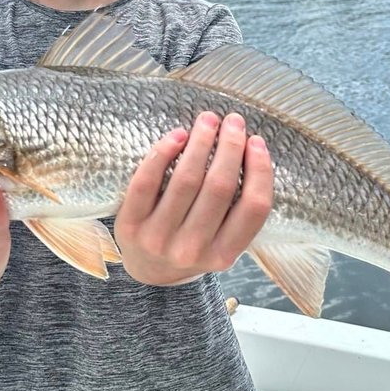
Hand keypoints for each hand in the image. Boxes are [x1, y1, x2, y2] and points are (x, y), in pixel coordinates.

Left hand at [114, 111, 273, 285]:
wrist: (149, 269)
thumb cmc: (194, 244)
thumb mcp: (222, 241)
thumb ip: (237, 209)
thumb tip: (248, 148)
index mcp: (224, 255)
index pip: (253, 208)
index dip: (259, 170)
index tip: (257, 141)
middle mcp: (192, 249)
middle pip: (219, 187)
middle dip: (230, 146)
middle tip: (233, 121)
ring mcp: (158, 238)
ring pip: (185, 180)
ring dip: (200, 142)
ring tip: (208, 121)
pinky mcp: (129, 224)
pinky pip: (147, 181)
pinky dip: (163, 152)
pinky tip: (177, 135)